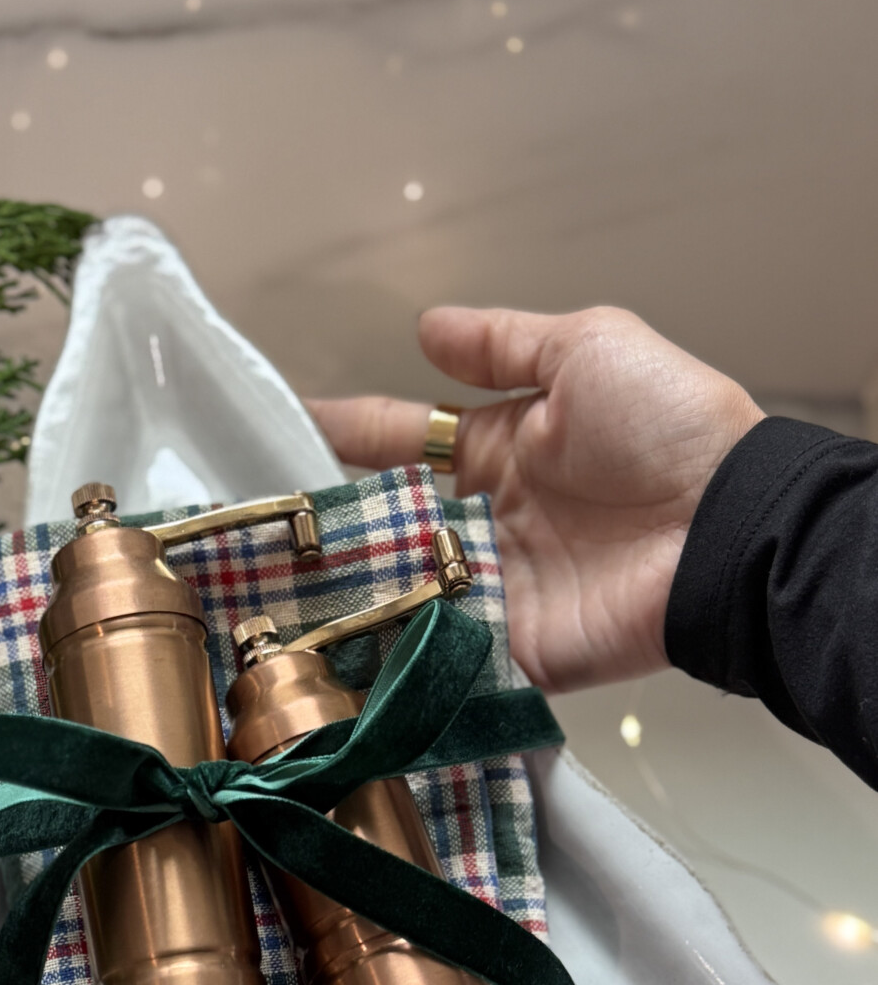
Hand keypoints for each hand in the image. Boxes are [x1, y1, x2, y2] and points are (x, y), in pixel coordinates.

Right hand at [308, 305, 763, 692]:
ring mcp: (498, 588)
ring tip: (269, 590)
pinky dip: (392, 657)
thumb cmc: (670, 428)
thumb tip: (426, 327)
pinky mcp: (512, 650)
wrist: (725, 527)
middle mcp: (492, 521)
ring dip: (344, 592)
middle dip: (328, 524)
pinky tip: (326, 655)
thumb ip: (503, 343)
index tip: (286, 427)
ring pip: (402, 590)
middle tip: (259, 524)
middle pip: (392, 523)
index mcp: (504, 448)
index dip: (349, 433)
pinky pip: (441, 655)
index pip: (406, 439)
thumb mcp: (588, 348)